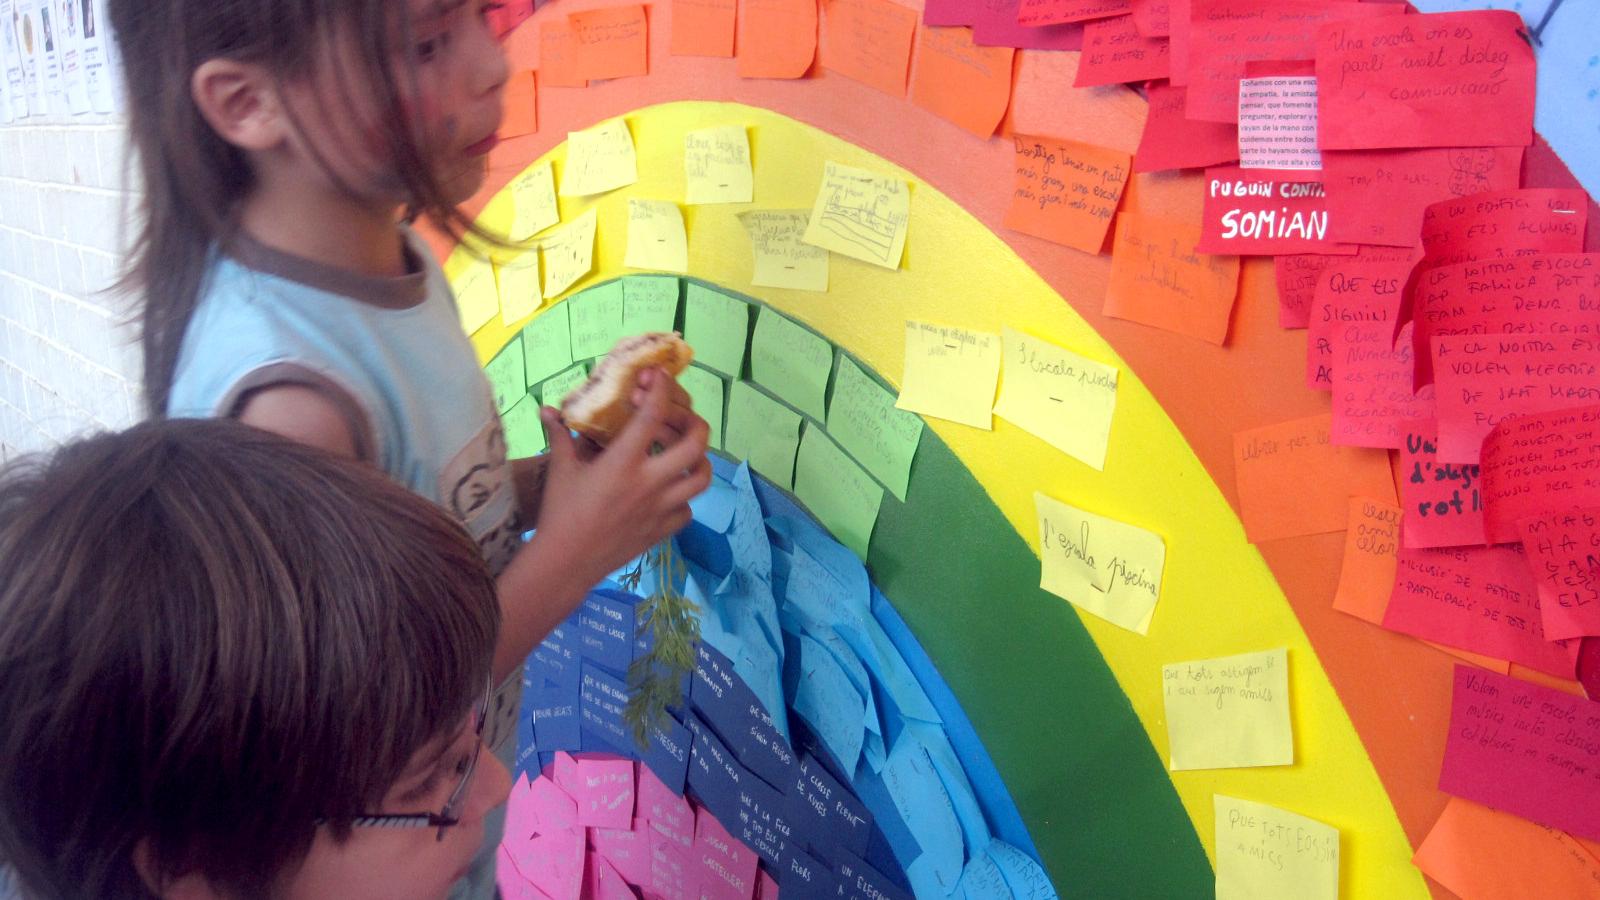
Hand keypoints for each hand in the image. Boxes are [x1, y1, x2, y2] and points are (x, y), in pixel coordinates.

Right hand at [534, 374, 711, 588]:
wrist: (566, 563)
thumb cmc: (560, 513)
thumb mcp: (561, 469)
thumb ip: (560, 435)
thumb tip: (548, 409)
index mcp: (624, 462)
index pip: (653, 414)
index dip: (661, 388)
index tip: (659, 375)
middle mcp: (650, 483)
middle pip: (695, 444)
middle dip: (694, 421)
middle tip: (681, 416)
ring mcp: (660, 508)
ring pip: (701, 477)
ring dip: (698, 459)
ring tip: (683, 452)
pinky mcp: (662, 531)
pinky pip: (688, 509)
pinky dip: (683, 496)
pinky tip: (667, 491)